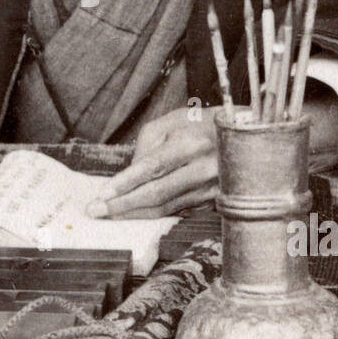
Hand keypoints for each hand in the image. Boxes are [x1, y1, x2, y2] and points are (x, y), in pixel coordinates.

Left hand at [86, 107, 218, 219]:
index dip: (125, 183)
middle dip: (123, 205)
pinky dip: (154, 215)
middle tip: (96, 211)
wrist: (241, 135)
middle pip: (157, 194)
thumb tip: (128, 179)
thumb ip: (145, 148)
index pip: (152, 168)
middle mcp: (204, 168)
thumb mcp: (169, 123)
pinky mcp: (214, 201)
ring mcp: (211, 188)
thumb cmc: (198, 125)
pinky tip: (135, 215)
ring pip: (166, 208)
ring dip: (134, 214)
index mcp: (191, 143)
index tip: (102, 195)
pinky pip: (178, 212)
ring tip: (109, 214)